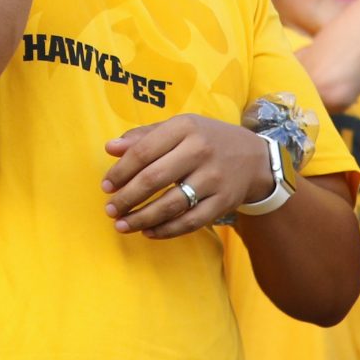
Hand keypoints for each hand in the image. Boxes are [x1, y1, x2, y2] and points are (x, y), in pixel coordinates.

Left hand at [101, 114, 275, 237]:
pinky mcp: (223, 202)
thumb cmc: (206, 139)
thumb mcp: (179, 128)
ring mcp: (213, 178)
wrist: (253, 157)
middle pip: (154, 179)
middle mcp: (200, 151)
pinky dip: (166, 230)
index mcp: (185, 127)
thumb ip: (144, 136)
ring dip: (142, 219)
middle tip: (110, 210)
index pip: (143, 152)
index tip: (106, 186)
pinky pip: (190, 222)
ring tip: (122, 225)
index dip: (120, 172)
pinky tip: (149, 232)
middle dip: (126, 198)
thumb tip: (110, 148)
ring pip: (170, 205)